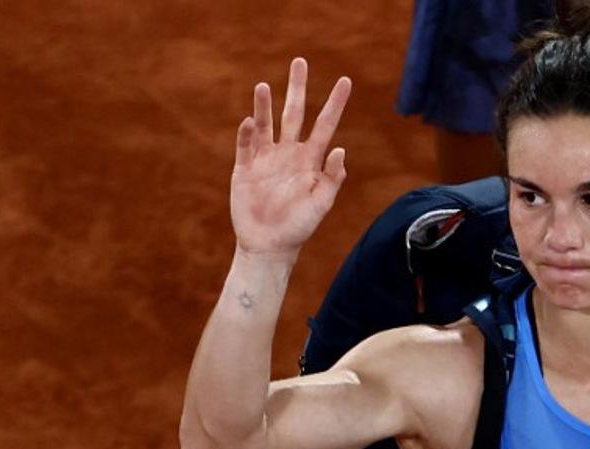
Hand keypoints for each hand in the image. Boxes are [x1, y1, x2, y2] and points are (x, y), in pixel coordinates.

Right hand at [230, 58, 351, 259]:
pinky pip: (245, 145)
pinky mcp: (244, 168)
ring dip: (265, 105)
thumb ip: (331, 178)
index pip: (325, 125)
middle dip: (297, 88)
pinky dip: (247, 132)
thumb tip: (340, 149)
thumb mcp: (321, 204)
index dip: (335, 104)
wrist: (269, 245)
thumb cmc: (299, 227)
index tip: (345, 81)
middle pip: (294, 114)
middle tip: (300, 61)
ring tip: (265, 86)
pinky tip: (249, 119)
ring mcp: (265, 159)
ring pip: (266, 124)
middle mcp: (288, 154)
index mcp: (310, 161)